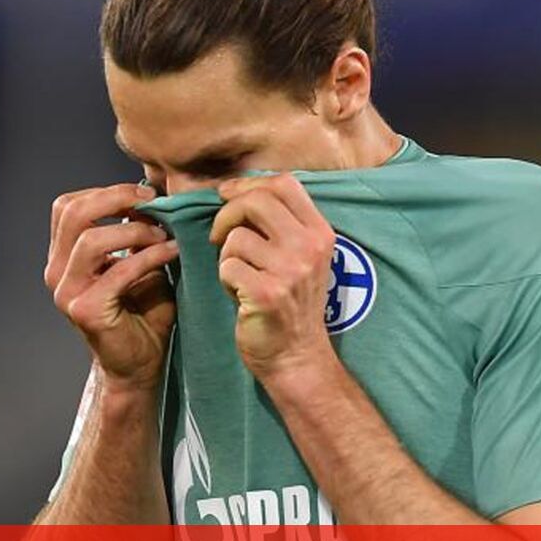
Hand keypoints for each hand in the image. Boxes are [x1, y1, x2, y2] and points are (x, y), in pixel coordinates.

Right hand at [44, 183, 178, 391]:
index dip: (106, 193)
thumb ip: (136, 234)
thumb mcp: (138, 263)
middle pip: (72, 213)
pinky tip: (172, 252)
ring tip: (163, 235)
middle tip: (152, 202)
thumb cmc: (143, 314)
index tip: (144, 195)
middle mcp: (57, 273)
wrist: (139, 366)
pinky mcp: (86, 310)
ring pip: (91, 239)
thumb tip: (149, 198)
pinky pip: (119, 271)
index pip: (68, 207)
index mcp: (64, 258)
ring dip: (134, 230)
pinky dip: (150, 256)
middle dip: (115, 198)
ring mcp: (67, 293)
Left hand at [211, 173, 337, 380]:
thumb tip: (238, 190)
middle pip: (257, 201)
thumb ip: (282, 223)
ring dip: (227, 256)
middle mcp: (309, 248)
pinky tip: (241, 295)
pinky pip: (227, 266)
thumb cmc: (292, 303)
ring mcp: (289, 271)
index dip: (249, 184)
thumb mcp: (303, 256)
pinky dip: (226, 280)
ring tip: (241, 276)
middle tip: (220, 236)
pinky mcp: (266, 293)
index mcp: (320, 233)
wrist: (297, 356)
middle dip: (228, 214)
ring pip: (236, 238)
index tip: (227, 195)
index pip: (285, 184)